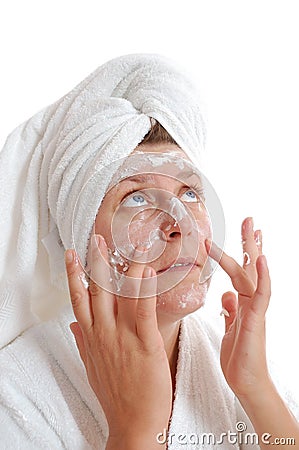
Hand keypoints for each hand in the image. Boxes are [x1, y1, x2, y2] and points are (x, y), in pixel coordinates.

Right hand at [65, 235, 171, 445]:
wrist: (133, 423)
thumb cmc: (115, 394)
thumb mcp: (92, 367)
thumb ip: (82, 342)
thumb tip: (73, 324)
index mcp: (93, 336)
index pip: (79, 298)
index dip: (74, 274)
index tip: (72, 253)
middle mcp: (105, 332)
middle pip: (97, 290)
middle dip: (96, 262)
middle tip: (98, 237)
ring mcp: (124, 337)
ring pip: (121, 296)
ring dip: (125, 268)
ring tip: (131, 245)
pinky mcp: (147, 344)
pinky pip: (145, 312)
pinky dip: (145, 290)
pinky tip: (147, 272)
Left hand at [206, 217, 271, 398]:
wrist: (245, 382)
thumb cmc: (238, 357)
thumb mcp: (229, 327)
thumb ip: (231, 309)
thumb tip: (226, 294)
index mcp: (244, 301)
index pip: (243, 270)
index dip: (244, 251)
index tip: (245, 232)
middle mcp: (252, 301)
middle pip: (251, 266)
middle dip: (249, 242)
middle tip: (248, 218)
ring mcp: (256, 309)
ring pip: (253, 274)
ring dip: (251, 251)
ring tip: (251, 228)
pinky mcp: (257, 319)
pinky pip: (262, 294)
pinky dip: (264, 276)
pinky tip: (263, 259)